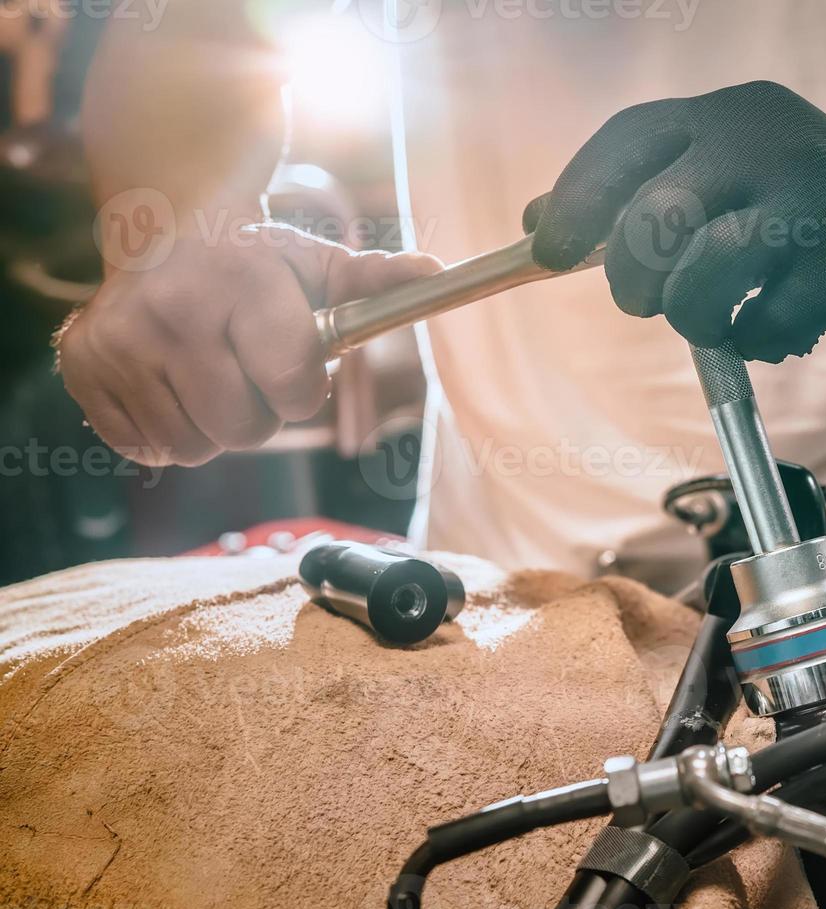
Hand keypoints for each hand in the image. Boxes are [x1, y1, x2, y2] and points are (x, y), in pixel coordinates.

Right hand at [58, 223, 440, 465]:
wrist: (162, 234)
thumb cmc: (258, 265)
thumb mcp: (319, 266)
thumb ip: (377, 282)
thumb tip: (437, 272)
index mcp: (240, 280)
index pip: (295, 389)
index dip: (303, 390)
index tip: (292, 366)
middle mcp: (172, 307)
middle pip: (244, 432)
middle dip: (259, 415)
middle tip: (245, 370)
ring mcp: (119, 339)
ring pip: (194, 449)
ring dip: (212, 427)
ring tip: (207, 374)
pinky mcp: (82, 367)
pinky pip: (145, 450)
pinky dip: (165, 432)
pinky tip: (168, 383)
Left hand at [524, 80, 825, 362]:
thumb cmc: (802, 199)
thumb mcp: (725, 170)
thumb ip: (639, 189)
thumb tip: (536, 226)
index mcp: (726, 116)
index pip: (628, 141)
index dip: (577, 200)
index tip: (550, 252)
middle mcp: (763, 145)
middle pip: (655, 219)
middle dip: (634, 279)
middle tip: (647, 300)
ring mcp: (806, 203)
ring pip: (703, 278)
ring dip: (692, 316)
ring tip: (713, 318)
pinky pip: (762, 324)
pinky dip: (752, 341)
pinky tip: (772, 327)